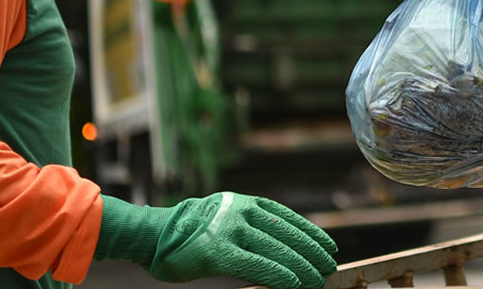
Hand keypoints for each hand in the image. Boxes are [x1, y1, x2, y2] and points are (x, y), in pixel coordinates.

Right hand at [95, 192, 337, 287]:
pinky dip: (278, 274)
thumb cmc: (189, 232)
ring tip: (319, 278)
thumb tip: (283, 246)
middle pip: (286, 233)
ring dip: (301, 266)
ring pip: (275, 249)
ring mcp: (229, 230)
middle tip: (329, 266)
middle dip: (311, 252)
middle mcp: (240, 212)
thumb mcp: (224, 217)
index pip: (287, 217)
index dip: (310, 233)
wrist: (152, 234)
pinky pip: (255, 264)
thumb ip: (250, 226)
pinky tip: (294, 283)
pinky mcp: (218, 252)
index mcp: (244, 202)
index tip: (328, 246)